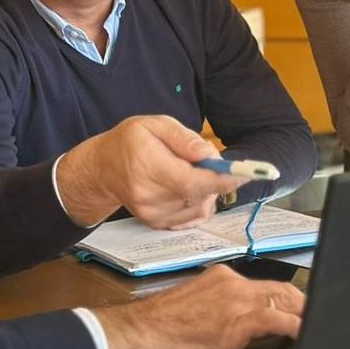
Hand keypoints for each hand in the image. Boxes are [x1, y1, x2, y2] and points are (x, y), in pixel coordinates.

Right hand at [56, 115, 244, 228]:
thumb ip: (184, 139)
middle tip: (200, 159)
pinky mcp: (158, 224)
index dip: (225, 179)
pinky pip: (194, 215)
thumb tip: (211, 157)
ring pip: (202, 206)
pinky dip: (198, 201)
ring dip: (206, 190)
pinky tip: (182, 187)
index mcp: (149, 166)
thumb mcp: (154, 124)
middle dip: (214, 177)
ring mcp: (154, 214)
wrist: (101, 171)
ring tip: (184, 171)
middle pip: (202, 193)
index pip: (193, 181)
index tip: (248, 173)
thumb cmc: (128, 142)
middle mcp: (151, 196)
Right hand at [92, 265, 304, 348]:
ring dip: (305, 316)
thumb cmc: (159, 327)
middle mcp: (232, 282)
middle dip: (303, 305)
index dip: (285, 299)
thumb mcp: (193, 307)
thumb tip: (234, 321)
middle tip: (316, 319)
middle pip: (282, 289)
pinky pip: (279, 320)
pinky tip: (306, 337)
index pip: (263, 285)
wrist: (140, 333)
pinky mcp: (238, 320)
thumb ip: (219, 307)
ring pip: (285, 301)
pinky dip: (297, 328)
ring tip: (317, 328)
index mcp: (220, 277)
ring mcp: (237, 300)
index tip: (295, 309)